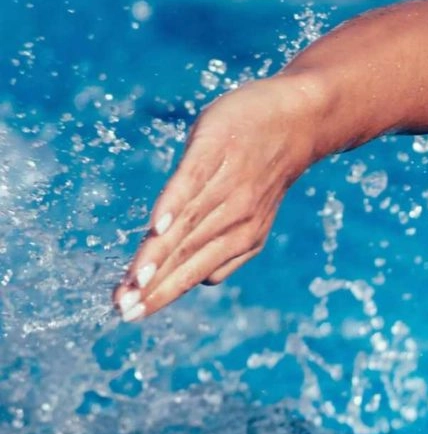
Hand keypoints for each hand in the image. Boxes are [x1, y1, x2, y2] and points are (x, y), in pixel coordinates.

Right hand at [113, 77, 322, 321]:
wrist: (298, 119)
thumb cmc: (261, 168)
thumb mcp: (248, 212)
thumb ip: (220, 243)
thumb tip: (194, 278)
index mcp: (243, 237)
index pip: (193, 269)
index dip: (162, 292)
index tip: (130, 314)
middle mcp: (236, 218)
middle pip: (187, 256)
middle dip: (155, 287)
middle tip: (123, 310)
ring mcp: (226, 185)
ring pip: (187, 227)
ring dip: (159, 256)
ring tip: (133, 282)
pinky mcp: (215, 152)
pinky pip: (193, 183)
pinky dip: (175, 205)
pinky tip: (155, 226)